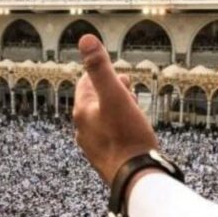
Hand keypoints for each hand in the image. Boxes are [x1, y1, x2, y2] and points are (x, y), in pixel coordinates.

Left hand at [73, 34, 158, 185]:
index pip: (85, 84)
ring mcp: (93, 146)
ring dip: (116, 110)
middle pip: (94, 102)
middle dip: (111, 92)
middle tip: (128, 88)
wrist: (135, 177)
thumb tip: (85, 39)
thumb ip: (100, 68)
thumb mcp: (115, 95)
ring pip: (102, 120)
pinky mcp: (105, 160)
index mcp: (82, 112)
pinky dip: (119, 128)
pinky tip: (132, 133)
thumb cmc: (127, 137)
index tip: (119, 75)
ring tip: (133, 109)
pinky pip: (110, 137)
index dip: (103, 75)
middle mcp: (83, 130)